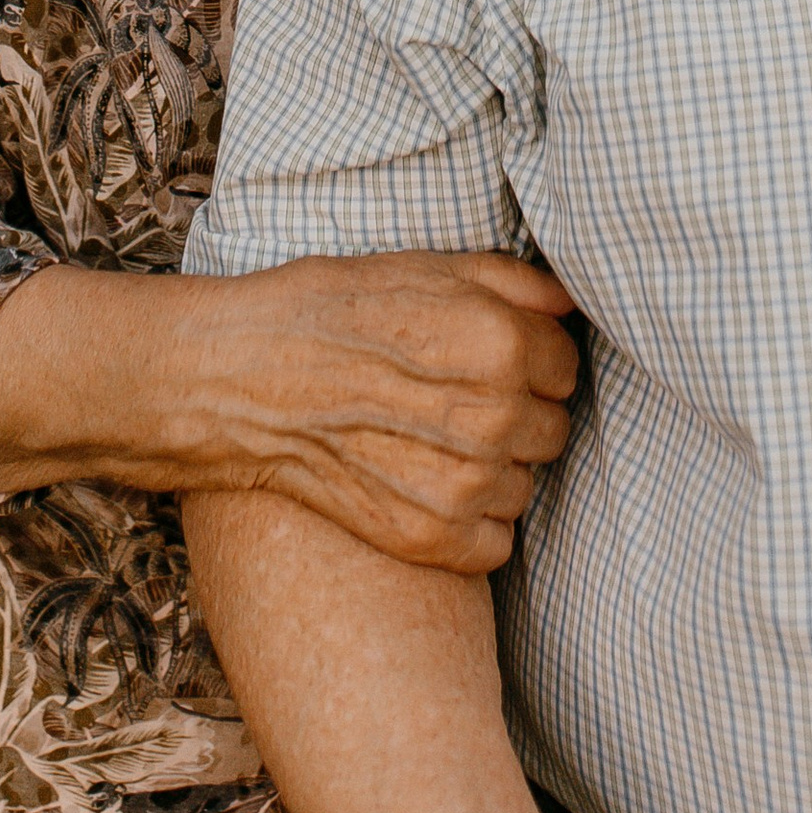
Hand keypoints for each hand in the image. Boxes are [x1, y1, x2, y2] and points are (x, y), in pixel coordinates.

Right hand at [180, 252, 581, 571]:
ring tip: (430, 440)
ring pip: (526, 486)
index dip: (530, 359)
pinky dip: (470, 523)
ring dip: (493, 469)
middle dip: (516, 414)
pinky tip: (424, 486)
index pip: (566, 366)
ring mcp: (463, 485)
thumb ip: (513, 283)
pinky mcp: (432, 539)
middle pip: (553, 429)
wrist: (241, 380)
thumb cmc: (331, 312)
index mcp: (500, 343)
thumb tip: (570, 302)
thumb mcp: (425, 268)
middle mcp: (492, 418)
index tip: (487, 359)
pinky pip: (497, 543)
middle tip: (454, 399)